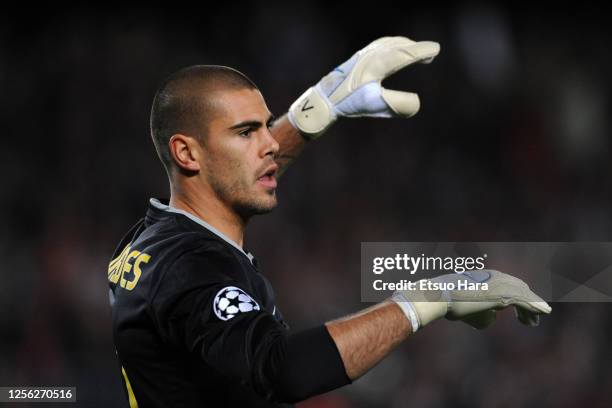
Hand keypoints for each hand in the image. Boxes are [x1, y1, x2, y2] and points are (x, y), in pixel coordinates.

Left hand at [288, 36, 439, 138]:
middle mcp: (370, 55)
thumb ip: (397, 104)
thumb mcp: (374, 105)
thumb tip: (417, 102)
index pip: (403, 54)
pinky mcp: (358, 58)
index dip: (420, 51)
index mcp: (376, 64)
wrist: (324, 98)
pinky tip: (394, 52)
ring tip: (416, 50)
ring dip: (405, 45)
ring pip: (389, 44)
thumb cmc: (349, 102)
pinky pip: (380, 45)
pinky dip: (393, 45)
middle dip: (415, 48)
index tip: (436, 49)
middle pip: (397, 46)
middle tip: (431, 53)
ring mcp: (363, 55)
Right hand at [392, 269, 551, 331]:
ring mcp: (500, 285)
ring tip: (535, 323)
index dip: (517, 300)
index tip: (518, 313)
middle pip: (519, 289)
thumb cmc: (450, 303)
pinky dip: (535, 307)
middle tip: (531, 320)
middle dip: (527, 303)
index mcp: (487, 277)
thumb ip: (483, 312)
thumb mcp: (468, 309)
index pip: (508, 286)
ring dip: (532, 309)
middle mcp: (496, 277)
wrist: (441, 297)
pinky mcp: (503, 295)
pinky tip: (544, 313)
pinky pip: (525, 301)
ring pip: (524, 295)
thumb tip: (493, 316)